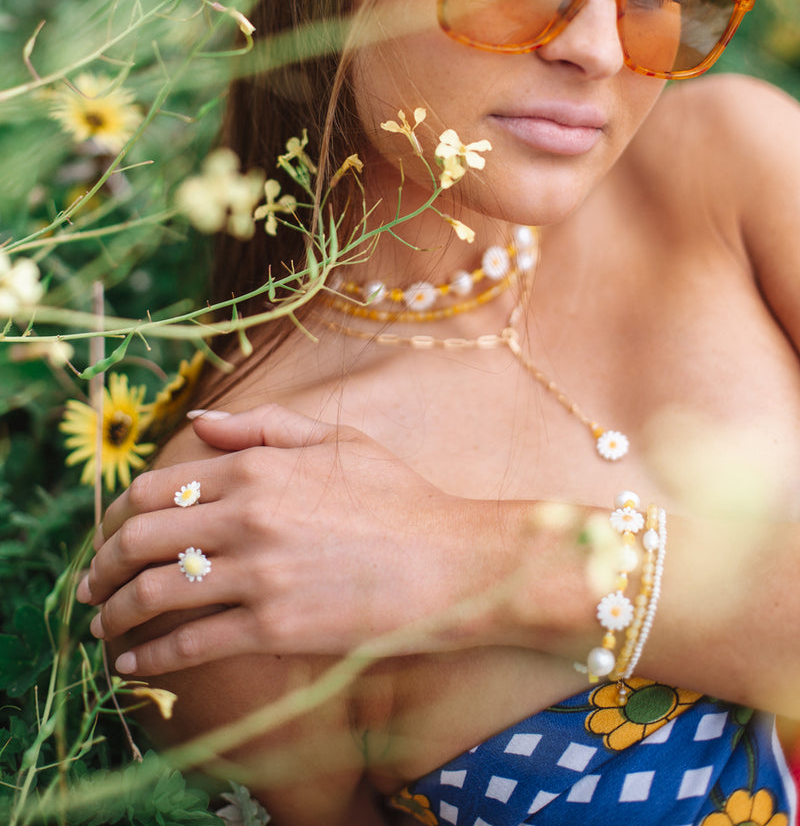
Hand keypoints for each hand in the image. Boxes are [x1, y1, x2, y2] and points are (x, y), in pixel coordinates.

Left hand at [77, 404, 510, 676]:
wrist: (452, 562)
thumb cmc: (398, 497)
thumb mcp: (335, 441)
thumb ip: (262, 428)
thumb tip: (201, 422)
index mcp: (256, 468)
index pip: (155, 489)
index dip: (118, 516)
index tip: (108, 535)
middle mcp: (246, 516)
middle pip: (141, 541)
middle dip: (103, 566)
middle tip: (91, 586)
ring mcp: (257, 574)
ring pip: (154, 594)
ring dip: (114, 615)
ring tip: (101, 627)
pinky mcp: (272, 628)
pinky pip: (189, 645)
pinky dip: (150, 659)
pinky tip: (134, 667)